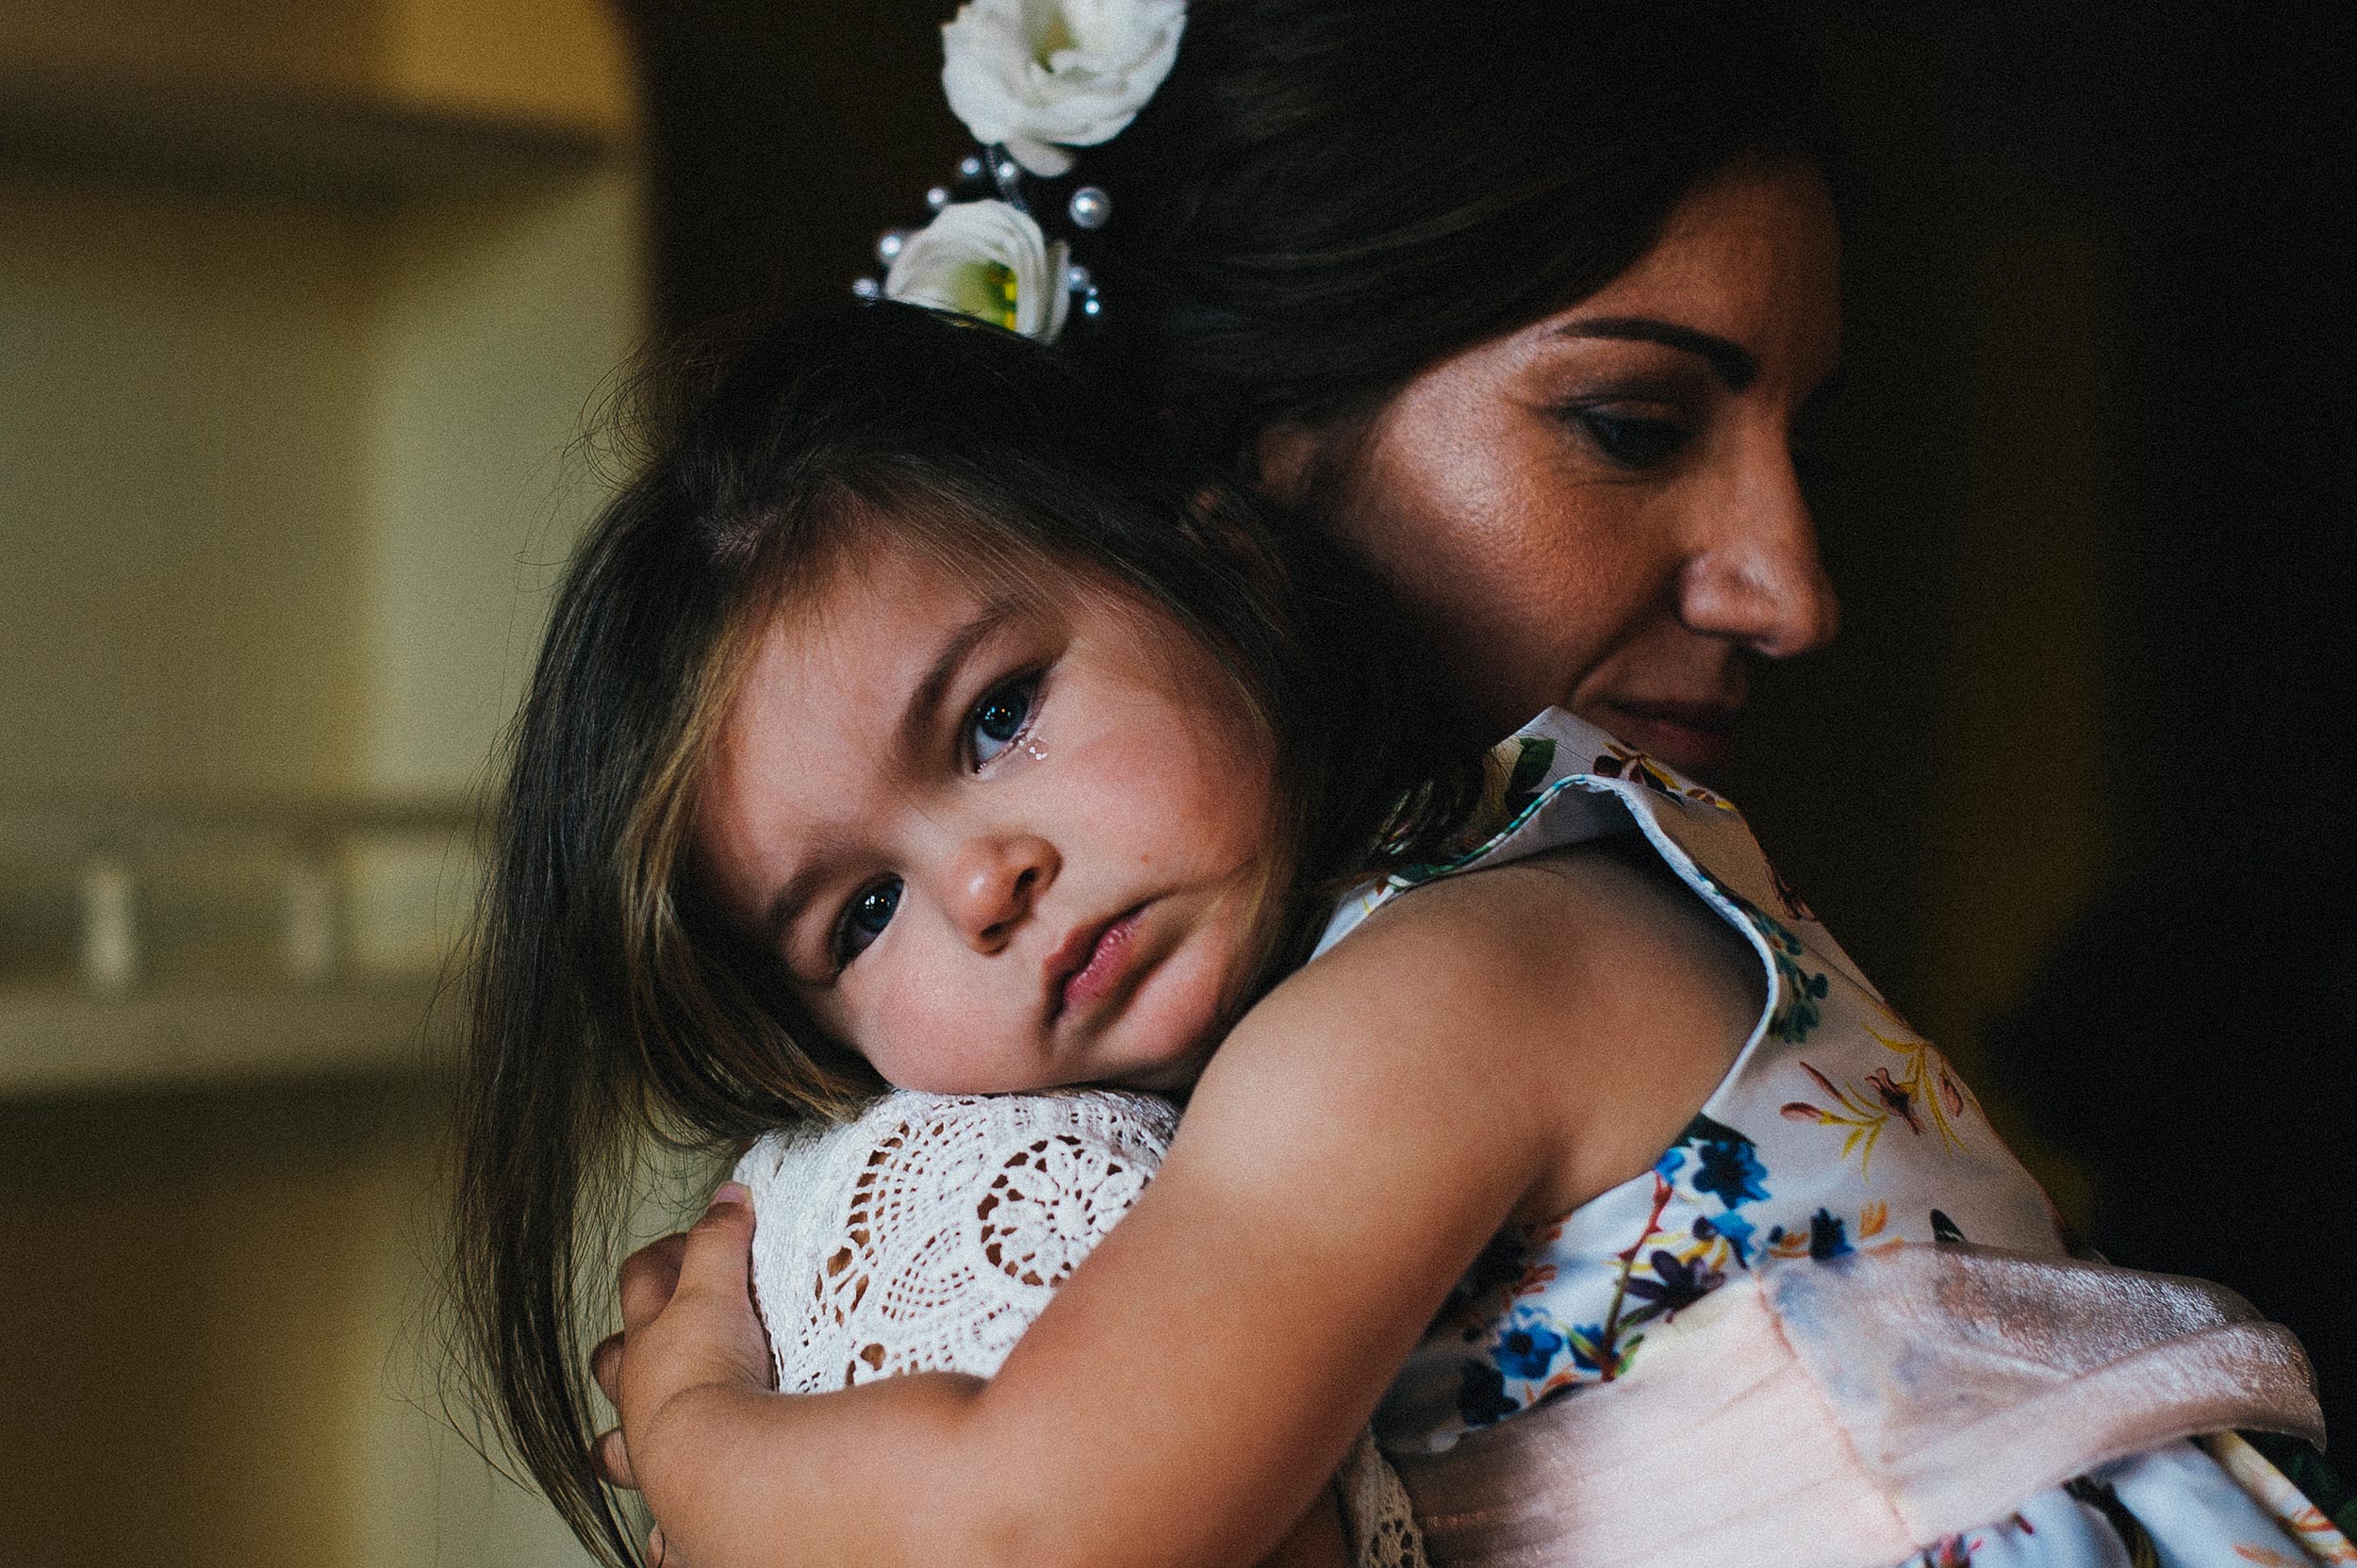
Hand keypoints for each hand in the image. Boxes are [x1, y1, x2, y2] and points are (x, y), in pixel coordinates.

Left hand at [593, 1191, 773, 1564]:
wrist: (715, 1466)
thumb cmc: (710, 1379)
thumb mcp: (719, 1289)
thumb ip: (721, 1240)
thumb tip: (727, 1195)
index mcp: (652, 1341)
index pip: (641, 1282)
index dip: (663, 1258)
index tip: (693, 1244)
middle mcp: (641, 1397)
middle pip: (613, 1361)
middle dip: (626, 1347)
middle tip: (663, 1333)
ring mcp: (651, 1452)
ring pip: (618, 1445)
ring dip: (628, 1438)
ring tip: (655, 1434)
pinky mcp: (676, 1507)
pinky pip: (664, 1534)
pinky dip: (667, 1536)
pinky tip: (675, 1541)